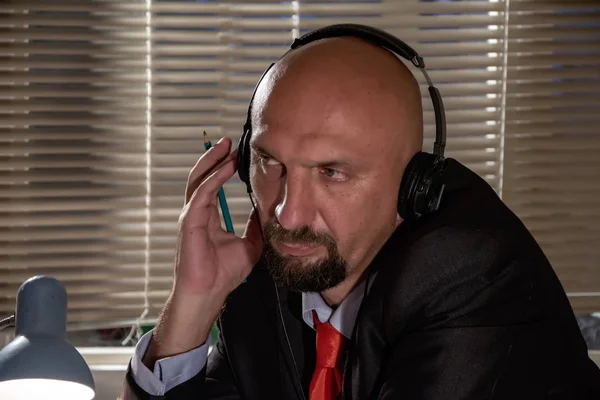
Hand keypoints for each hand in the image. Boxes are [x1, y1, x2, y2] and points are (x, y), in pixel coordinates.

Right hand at [143, 137, 262, 366]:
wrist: (210, 294)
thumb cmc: (224, 274)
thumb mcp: (250, 245)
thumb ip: (256, 226)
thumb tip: (267, 211)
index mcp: (208, 217)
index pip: (212, 185)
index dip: (222, 167)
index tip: (236, 153)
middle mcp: (196, 213)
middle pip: (202, 176)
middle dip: (214, 156)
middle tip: (228, 140)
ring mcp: (190, 216)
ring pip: (198, 180)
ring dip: (212, 161)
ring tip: (225, 146)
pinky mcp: (189, 222)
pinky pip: (202, 194)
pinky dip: (213, 179)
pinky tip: (226, 168)